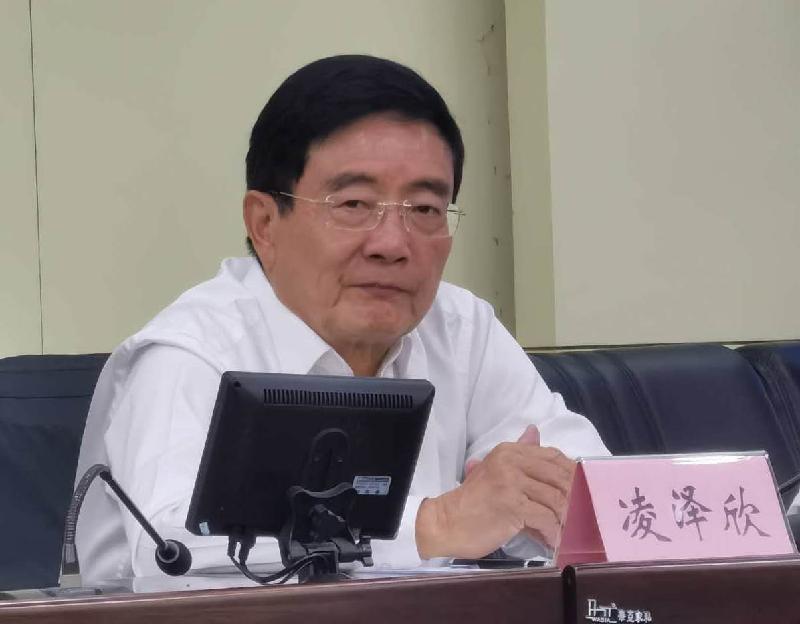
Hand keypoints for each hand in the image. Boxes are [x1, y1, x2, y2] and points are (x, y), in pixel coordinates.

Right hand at [416, 425, 575, 558]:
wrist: (446, 522)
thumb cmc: (473, 502)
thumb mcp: (495, 470)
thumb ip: (518, 452)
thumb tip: (534, 430)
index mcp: (509, 451)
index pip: (552, 456)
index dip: (571, 475)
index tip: (578, 493)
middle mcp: (511, 461)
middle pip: (559, 476)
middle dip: (573, 499)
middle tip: (577, 517)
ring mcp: (511, 482)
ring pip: (555, 498)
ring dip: (564, 519)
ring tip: (564, 531)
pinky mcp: (511, 505)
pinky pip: (545, 517)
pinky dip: (552, 532)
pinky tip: (551, 541)